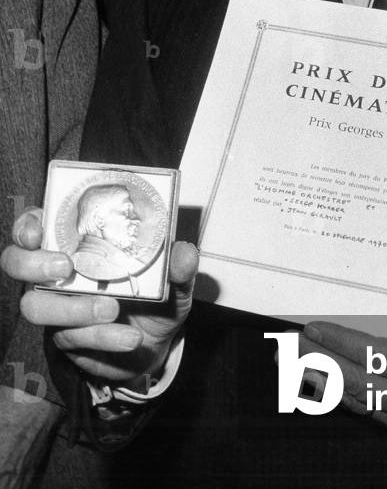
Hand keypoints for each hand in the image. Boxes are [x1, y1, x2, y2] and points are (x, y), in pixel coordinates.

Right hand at [0, 208, 197, 388]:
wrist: (156, 349)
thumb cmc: (158, 301)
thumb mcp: (176, 282)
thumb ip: (180, 267)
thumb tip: (183, 252)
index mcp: (81, 244)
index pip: (37, 225)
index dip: (28, 224)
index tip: (37, 230)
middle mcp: (61, 272)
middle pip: (16, 262)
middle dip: (33, 263)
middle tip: (65, 267)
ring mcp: (58, 306)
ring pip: (36, 305)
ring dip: (73, 308)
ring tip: (112, 310)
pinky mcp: (65, 338)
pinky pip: (69, 337)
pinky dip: (100, 337)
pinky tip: (127, 337)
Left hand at [296, 322, 386, 435]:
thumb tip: (358, 328)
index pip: (376, 356)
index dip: (342, 341)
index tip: (314, 326)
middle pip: (359, 379)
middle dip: (320, 360)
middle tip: (290, 343)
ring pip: (356, 397)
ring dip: (321, 378)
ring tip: (293, 360)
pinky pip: (365, 408)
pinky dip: (340, 393)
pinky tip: (319, 381)